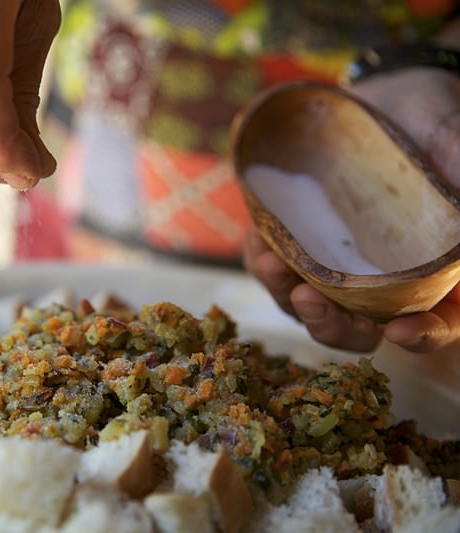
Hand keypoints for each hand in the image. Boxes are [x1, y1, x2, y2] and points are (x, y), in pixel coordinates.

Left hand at [244, 67, 459, 352]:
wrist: (384, 92)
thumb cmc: (432, 116)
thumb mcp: (452, 136)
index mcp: (434, 267)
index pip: (437, 321)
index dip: (423, 335)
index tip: (400, 331)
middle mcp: (381, 276)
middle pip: (359, 327)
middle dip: (333, 325)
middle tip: (310, 301)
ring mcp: (334, 262)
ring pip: (309, 304)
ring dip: (287, 295)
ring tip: (274, 266)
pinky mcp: (296, 241)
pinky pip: (274, 266)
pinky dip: (263, 262)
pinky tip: (260, 245)